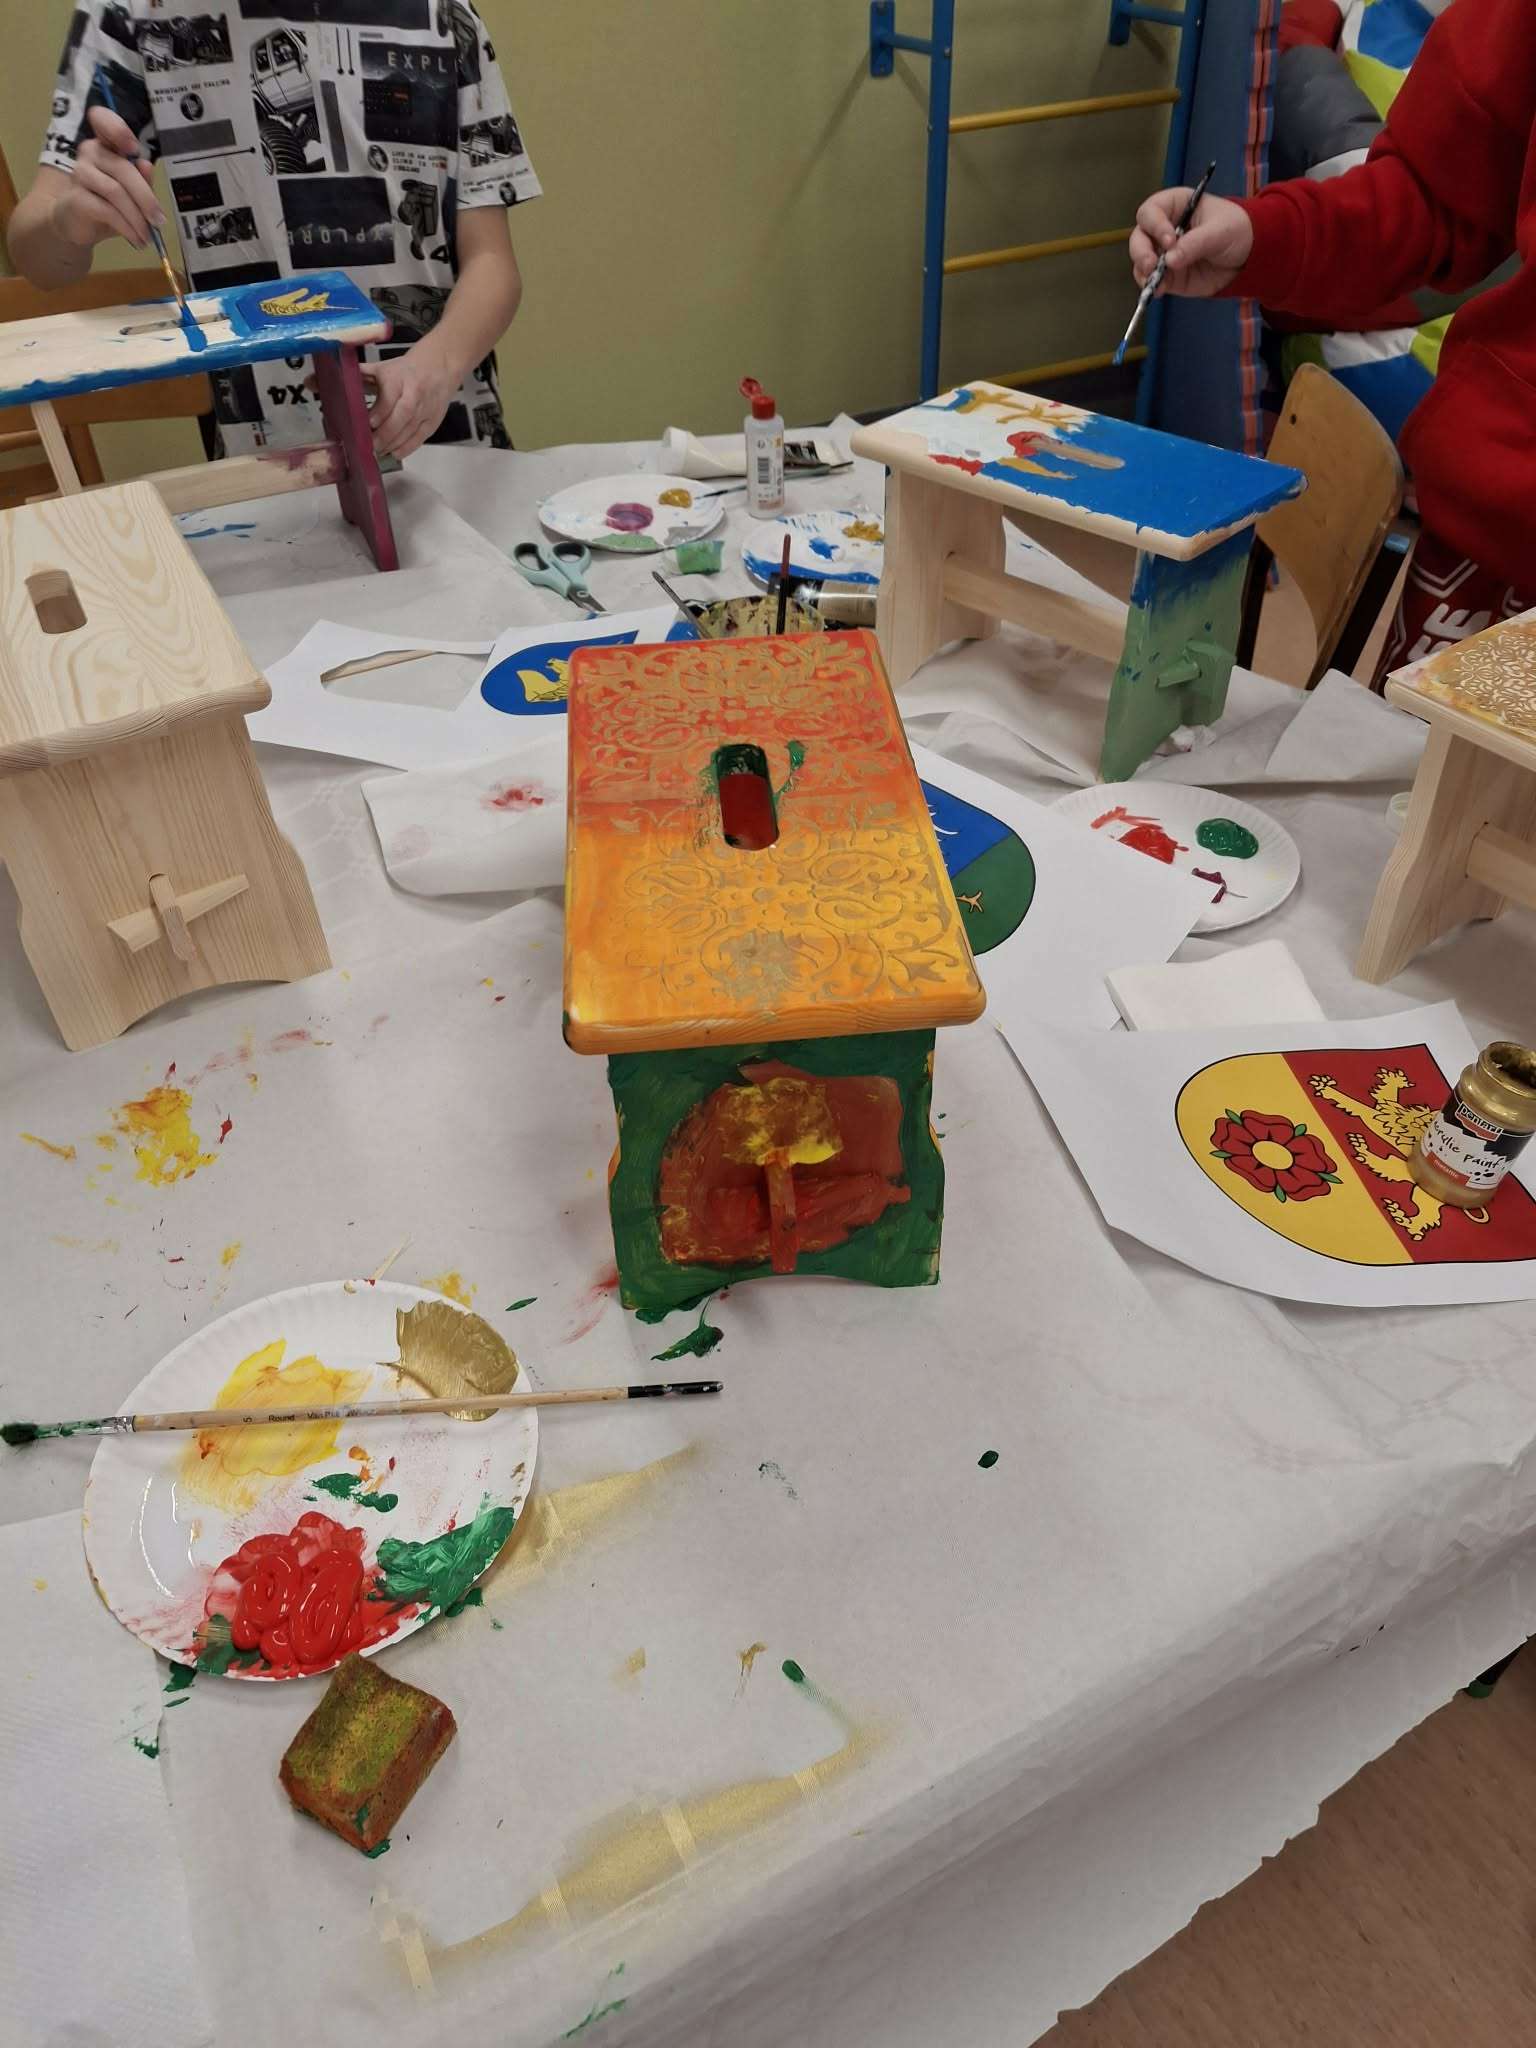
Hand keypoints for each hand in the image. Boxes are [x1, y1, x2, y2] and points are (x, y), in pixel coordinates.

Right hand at [52, 104, 163, 251]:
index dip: (117, 129)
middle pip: (123, 169)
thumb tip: (146, 165)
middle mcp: (90, 152)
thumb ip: (142, 179)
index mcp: (105, 143)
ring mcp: (80, 174)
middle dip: (146, 198)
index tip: (133, 150)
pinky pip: (108, 211)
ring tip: (148, 236)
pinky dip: (127, 228)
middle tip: (159, 221)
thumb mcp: (131, 193)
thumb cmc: (106, 203)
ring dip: (138, 218)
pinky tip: (136, 239)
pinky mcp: (76, 198)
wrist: (76, 224)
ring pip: (116, 192)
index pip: (101, 118)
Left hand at [365, 346, 458, 458]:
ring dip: (392, 443)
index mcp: (399, 378)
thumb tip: (333, 379)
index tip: (368, 424)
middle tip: (370, 445)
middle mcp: (414, 394)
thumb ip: (362, 375)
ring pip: (410, 430)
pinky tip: (394, 452)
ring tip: (378, 451)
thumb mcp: (384, 367)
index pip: (390, 397)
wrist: (439, 367)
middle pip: (401, 417)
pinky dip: (407, 448)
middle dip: (385, 434)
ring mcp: (426, 409)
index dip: (379, 412)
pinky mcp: (433, 421)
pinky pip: (420, 438)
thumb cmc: (408, 371)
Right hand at [1129, 187, 1252, 299]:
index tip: (1169, 241)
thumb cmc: (1236, 230)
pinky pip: (1151, 280)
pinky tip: (1158, 290)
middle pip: (1139, 236)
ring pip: (1140, 260)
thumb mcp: (1220, 231)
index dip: (1155, 225)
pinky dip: (1151, 286)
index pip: (1151, 211)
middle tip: (1151, 264)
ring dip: (1143, 271)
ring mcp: (1163, 253)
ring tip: (1155, 281)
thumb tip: (1170, 260)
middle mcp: (1163, 228)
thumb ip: (1195, 243)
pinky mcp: (1168, 275)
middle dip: (1141, 251)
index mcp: (1175, 206)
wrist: (1249, 256)